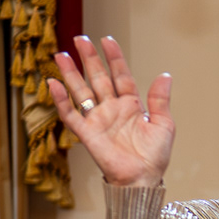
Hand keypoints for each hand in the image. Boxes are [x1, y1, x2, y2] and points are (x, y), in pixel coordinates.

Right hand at [46, 36, 174, 187]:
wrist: (143, 179)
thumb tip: (165, 74)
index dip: (114, 58)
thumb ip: (160, 99)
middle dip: (89, 59)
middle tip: (80, 39)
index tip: (107, 40)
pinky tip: (53, 84)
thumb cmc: (155, 156)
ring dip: (70, 74)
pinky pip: (70, 114)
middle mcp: (112, 109)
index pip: (121, 75)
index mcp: (131, 105)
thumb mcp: (164, 124)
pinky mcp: (87, 133)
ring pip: (81, 91)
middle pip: (98, 78)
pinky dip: (61, 100)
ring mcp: (98, 119)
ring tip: (60, 55)